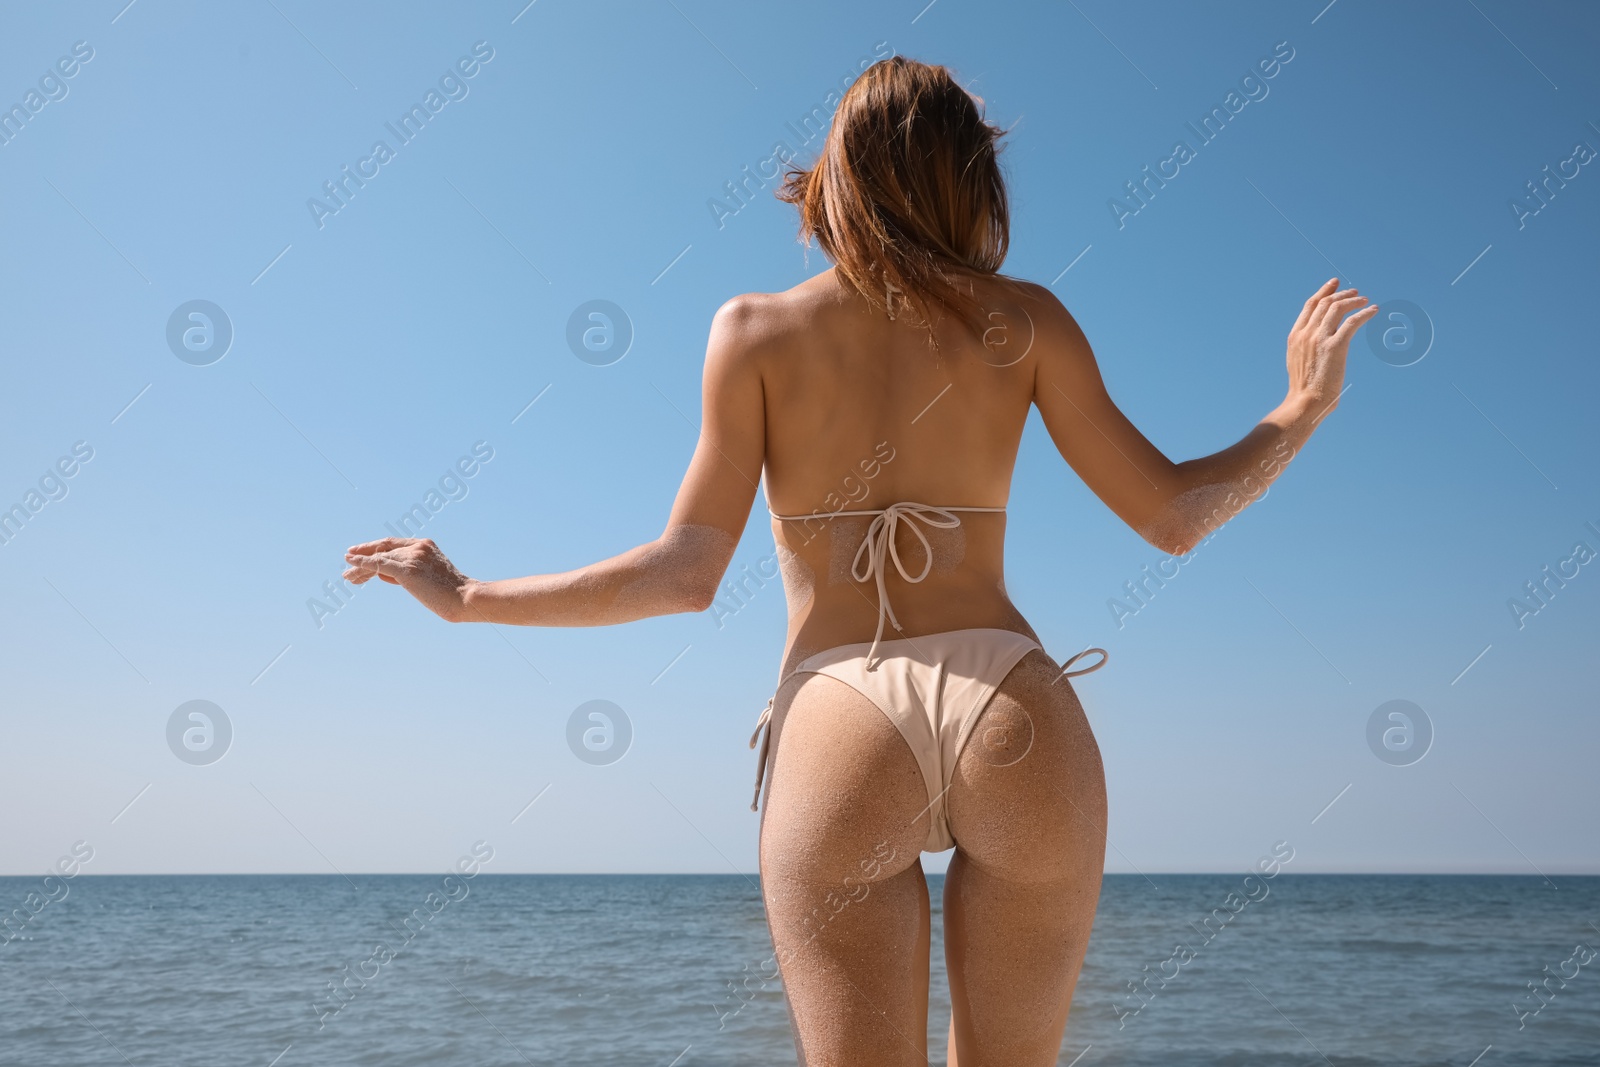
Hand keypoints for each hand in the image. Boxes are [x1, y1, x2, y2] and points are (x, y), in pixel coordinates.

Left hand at [343, 538, 475, 622]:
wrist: (464, 598)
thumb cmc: (450, 594)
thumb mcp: (428, 578)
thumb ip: (406, 572)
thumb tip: (382, 573)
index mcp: (425, 545)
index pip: (394, 544)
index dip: (377, 548)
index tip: (363, 552)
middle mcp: (417, 546)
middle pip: (383, 548)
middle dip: (364, 553)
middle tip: (348, 557)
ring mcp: (412, 557)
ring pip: (379, 558)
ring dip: (360, 566)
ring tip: (346, 574)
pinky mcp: (407, 569)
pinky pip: (378, 564)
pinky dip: (362, 564)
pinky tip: (350, 564)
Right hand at [1285, 278, 1379, 417]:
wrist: (1306, 402)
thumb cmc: (1305, 389)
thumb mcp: (1299, 362)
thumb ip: (1307, 347)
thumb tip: (1320, 344)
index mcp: (1295, 336)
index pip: (1310, 306)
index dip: (1323, 292)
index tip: (1334, 284)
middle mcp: (1306, 333)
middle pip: (1325, 303)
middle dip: (1341, 293)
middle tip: (1355, 292)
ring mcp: (1319, 339)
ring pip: (1338, 308)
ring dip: (1353, 301)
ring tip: (1364, 300)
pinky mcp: (1335, 346)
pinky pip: (1353, 322)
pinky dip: (1364, 314)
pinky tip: (1373, 311)